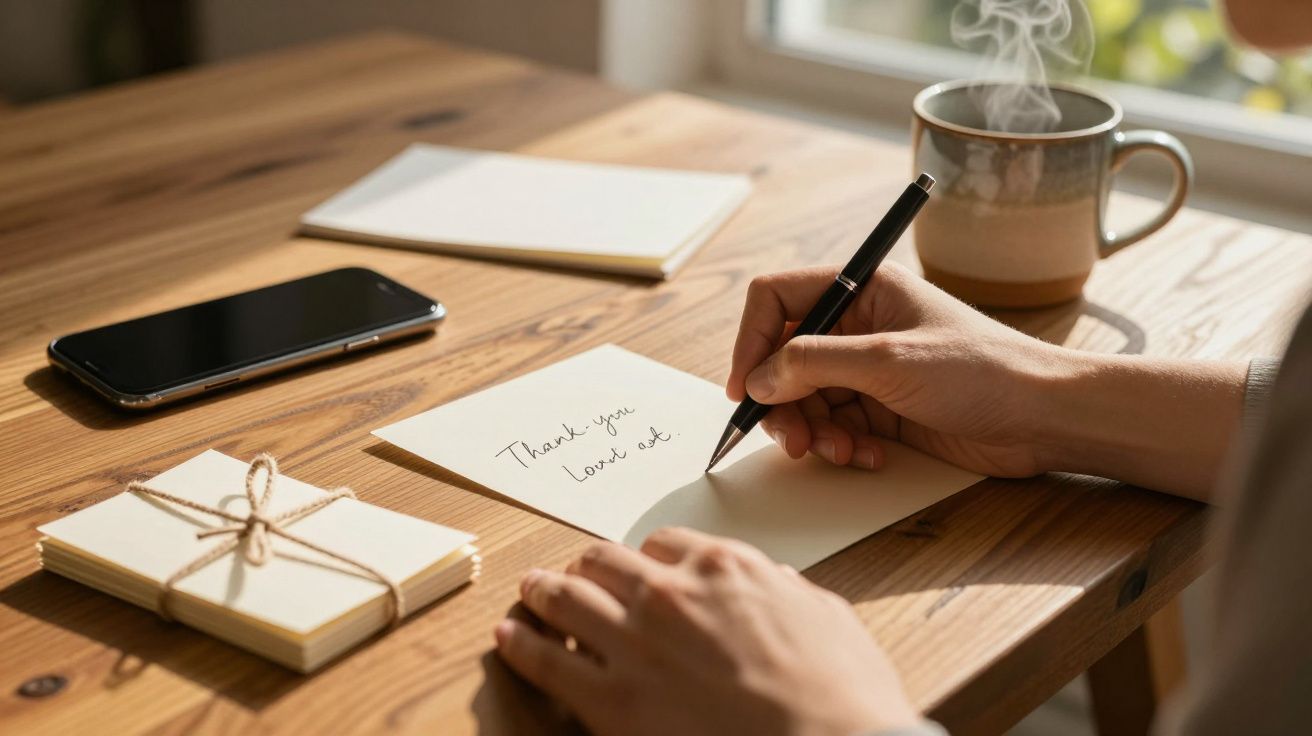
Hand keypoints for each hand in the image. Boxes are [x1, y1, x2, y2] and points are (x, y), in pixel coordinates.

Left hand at [494, 528, 920, 735]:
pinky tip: (508, 638)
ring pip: (566, 596)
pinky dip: (521, 645)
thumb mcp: (826, 615)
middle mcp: (670, 593)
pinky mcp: (612, 699)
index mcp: (724, 567)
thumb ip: (786, 591)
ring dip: (543, 591)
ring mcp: (635, 643)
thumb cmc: (843, 693)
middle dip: (588, 565)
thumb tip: (772, 582)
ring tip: (529, 590)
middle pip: (605, 560)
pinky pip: (546, 660)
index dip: (647, 557)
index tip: (640, 568)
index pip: (665, 544)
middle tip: (573, 573)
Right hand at [728, 262, 1065, 476]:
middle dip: (782, 402)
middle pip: (783, 358)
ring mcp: (869, 369)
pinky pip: (835, 426)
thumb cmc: (981, 370)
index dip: (751, 341)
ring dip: (813, 431)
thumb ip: (814, 363)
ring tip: (840, 452)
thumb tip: (758, 379)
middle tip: (793, 440)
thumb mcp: (889, 361)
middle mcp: (858, 325)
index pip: (776, 299)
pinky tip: (870, 456)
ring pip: (805, 399)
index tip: (744, 388)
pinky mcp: (882, 409)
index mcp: (861, 288)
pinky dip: (840, 446)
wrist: (1043, 417)